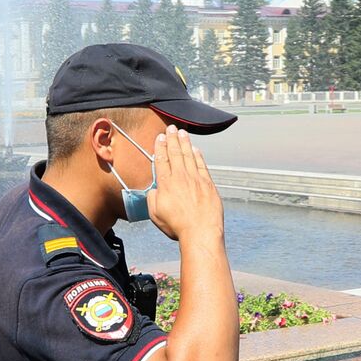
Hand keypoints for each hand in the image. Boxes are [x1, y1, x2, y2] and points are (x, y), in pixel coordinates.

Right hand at [147, 126, 223, 243]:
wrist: (200, 232)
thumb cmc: (178, 227)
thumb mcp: (156, 215)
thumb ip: (152, 199)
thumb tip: (155, 190)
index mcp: (166, 184)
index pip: (161, 160)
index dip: (160, 147)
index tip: (160, 138)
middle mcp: (180, 178)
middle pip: (175, 153)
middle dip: (172, 139)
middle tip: (170, 128)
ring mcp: (196, 179)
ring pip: (189, 156)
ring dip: (185, 142)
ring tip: (182, 132)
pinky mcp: (208, 184)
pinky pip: (202, 165)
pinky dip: (198, 155)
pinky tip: (195, 149)